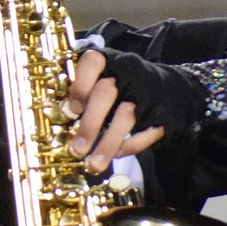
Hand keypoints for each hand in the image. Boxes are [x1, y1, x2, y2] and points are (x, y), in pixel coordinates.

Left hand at [64, 49, 164, 174]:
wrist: (168, 88)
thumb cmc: (120, 85)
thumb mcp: (101, 79)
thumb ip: (81, 91)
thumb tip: (58, 116)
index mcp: (108, 60)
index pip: (92, 62)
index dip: (79, 85)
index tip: (71, 110)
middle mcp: (127, 73)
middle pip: (105, 94)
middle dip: (89, 124)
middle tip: (76, 149)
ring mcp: (146, 93)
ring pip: (126, 117)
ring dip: (107, 144)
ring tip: (93, 165)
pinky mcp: (161, 113)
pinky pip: (146, 132)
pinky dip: (130, 147)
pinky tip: (116, 155)